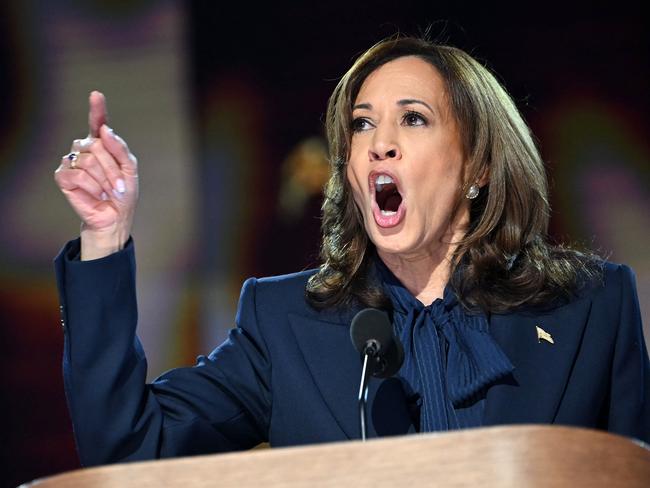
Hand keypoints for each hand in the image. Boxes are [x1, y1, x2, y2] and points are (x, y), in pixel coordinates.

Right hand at [54, 91, 138, 259]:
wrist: (114, 216)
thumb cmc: (122, 193)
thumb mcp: (130, 170)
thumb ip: (121, 149)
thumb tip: (105, 131)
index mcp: (103, 145)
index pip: (98, 123)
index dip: (97, 110)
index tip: (96, 95)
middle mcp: (86, 149)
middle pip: (98, 145)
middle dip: (113, 169)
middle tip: (119, 186)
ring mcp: (72, 160)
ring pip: (89, 160)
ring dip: (104, 180)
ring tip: (108, 191)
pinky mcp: (62, 175)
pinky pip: (78, 174)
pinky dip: (92, 187)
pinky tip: (96, 194)